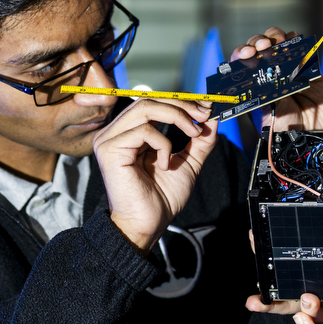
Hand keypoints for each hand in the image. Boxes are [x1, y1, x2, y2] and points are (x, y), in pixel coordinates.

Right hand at [92, 97, 217, 251]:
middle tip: (204, 116)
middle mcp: (117, 132)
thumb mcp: (188, 162)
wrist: (149, 223)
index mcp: (131, 133)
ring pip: (146, 108)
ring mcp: (109, 139)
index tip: (207, 107)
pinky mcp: (109, 149)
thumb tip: (213, 116)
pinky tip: (165, 164)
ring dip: (177, 118)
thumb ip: (200, 140)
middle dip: (182, 105)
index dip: (181, 101)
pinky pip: (143, 130)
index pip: (154, 103)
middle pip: (149, 100)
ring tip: (194, 135)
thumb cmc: (162, 198)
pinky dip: (163, 144)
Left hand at [231, 26, 322, 130]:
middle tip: (264, 45)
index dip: (242, 52)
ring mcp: (288, 69)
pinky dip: (299, 42)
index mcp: (252, 83)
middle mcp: (268, 73)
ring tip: (279, 41)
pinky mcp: (307, 69)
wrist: (308, 138)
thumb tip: (261, 74)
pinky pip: (303, 50)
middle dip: (259, 41)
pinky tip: (295, 42)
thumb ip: (263, 92)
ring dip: (277, 36)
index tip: (248, 53)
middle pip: (259, 47)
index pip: (242, 61)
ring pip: (280, 43)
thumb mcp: (264, 113)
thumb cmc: (281, 130)